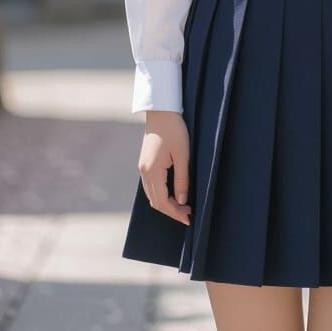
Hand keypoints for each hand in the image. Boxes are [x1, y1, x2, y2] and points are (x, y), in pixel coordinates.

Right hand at [138, 110, 191, 225]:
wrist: (161, 112)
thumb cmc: (174, 130)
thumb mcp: (183, 155)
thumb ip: (182, 179)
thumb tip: (182, 201)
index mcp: (152, 171)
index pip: (162, 202)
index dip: (175, 213)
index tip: (189, 219)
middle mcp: (144, 172)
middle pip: (155, 201)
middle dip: (172, 211)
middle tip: (189, 213)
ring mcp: (142, 168)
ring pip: (152, 195)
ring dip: (166, 203)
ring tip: (184, 205)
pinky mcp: (144, 163)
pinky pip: (151, 186)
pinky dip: (161, 194)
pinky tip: (174, 193)